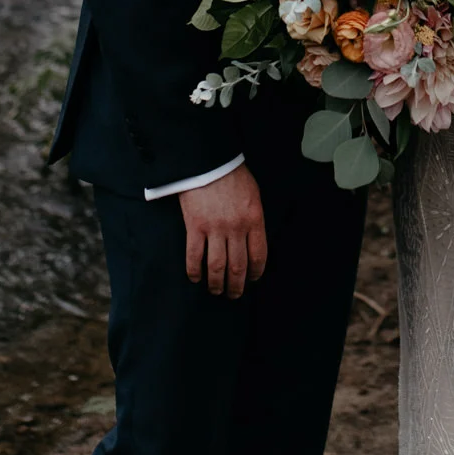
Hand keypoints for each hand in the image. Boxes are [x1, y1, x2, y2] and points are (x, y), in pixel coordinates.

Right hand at [179, 164, 267, 297]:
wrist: (208, 160)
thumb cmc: (232, 175)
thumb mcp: (253, 195)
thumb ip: (254, 219)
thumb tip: (252, 241)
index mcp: (254, 219)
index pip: (259, 256)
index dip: (256, 273)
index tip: (252, 280)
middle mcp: (236, 228)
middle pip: (238, 267)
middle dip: (236, 286)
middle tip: (234, 294)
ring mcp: (215, 228)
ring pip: (217, 267)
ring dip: (217, 284)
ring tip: (216, 291)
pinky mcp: (194, 227)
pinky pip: (194, 257)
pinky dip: (194, 271)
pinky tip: (196, 278)